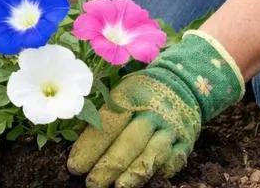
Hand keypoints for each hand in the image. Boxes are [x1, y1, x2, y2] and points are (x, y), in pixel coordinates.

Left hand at [68, 30, 243, 187]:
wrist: (183, 82)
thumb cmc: (140, 93)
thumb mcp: (121, 91)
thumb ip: (101, 113)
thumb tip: (73, 140)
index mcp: (130, 95)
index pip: (107, 125)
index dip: (90, 147)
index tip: (75, 166)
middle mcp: (152, 111)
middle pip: (129, 142)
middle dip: (108, 166)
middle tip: (91, 183)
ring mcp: (171, 127)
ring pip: (153, 153)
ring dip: (135, 173)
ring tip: (119, 187)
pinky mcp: (186, 142)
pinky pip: (174, 160)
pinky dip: (160, 171)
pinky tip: (146, 181)